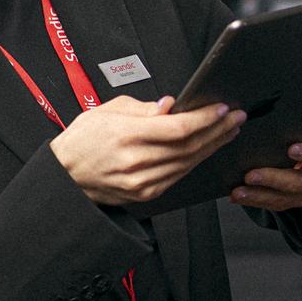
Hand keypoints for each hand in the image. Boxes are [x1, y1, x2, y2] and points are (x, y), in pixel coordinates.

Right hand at [50, 96, 244, 206]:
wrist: (65, 176)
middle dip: (218, 130)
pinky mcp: (145, 194)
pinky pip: (178, 176)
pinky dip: (196, 161)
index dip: (205, 119)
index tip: (221, 108)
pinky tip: (207, 149)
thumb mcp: (108, 111)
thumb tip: (172, 106)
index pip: (177, 128)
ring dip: (212, 146)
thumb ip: (144, 109)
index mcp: (126, 135)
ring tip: (228, 130)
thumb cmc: (83, 140)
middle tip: (236, 117)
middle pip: (189, 146)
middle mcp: (136, 161)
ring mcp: (142, 182)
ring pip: (188, 162)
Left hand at [233, 134, 301, 211]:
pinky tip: (237, 196)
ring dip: (257, 196)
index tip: (291, 149)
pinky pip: (271, 205)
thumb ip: (291, 131)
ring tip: (238, 191)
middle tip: (250, 175)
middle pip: (297, 183)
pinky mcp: (291, 203)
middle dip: (271, 179)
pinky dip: (253, 201)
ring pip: (282, 199)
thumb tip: (265, 124)